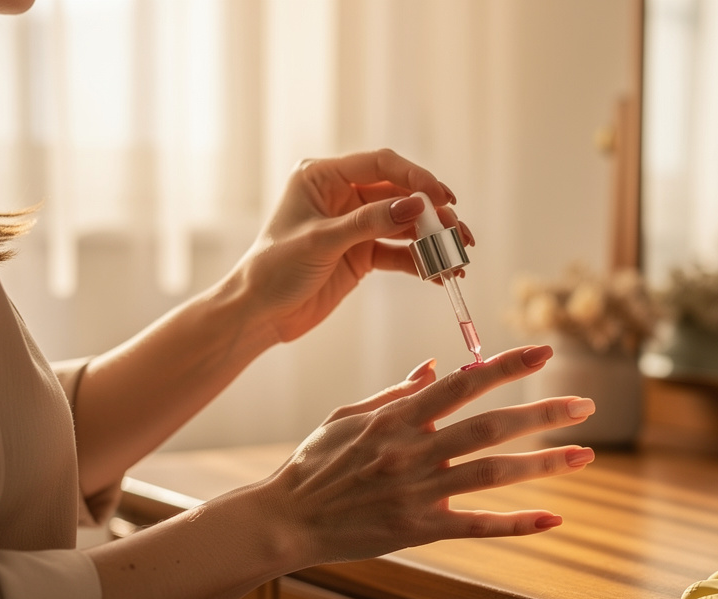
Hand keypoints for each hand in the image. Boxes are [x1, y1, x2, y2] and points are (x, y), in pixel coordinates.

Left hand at [230, 149, 475, 343]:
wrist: (259, 314)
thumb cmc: (273, 269)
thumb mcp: (321, 241)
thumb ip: (370, 222)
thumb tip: (417, 205)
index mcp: (322, 177)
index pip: (381, 165)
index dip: (416, 178)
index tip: (443, 198)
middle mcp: (342, 196)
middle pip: (400, 195)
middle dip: (432, 215)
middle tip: (458, 234)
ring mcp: (355, 225)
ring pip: (405, 225)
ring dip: (433, 241)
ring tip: (458, 258)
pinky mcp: (363, 254)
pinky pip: (400, 253)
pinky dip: (420, 263)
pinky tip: (440, 275)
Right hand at [266, 344, 596, 566]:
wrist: (282, 520)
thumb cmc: (313, 464)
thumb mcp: (347, 415)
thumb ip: (395, 392)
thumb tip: (432, 366)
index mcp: (397, 418)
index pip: (462, 383)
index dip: (506, 366)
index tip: (544, 352)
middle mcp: (412, 451)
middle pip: (489, 427)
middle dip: (542, 413)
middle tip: (585, 404)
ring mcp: (417, 493)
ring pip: (492, 474)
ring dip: (542, 464)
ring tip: (584, 454)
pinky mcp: (418, 530)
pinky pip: (476, 527)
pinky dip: (517, 524)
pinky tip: (553, 518)